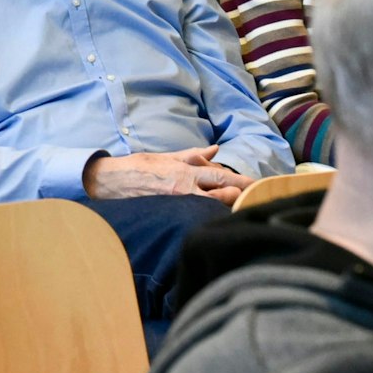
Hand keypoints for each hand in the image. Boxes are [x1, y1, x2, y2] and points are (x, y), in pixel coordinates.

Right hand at [82, 146, 253, 204]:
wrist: (112, 181)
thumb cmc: (139, 168)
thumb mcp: (168, 158)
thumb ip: (193, 155)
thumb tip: (215, 150)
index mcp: (187, 171)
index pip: (222, 177)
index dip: (243, 182)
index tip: (260, 186)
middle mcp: (185, 187)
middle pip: (222, 194)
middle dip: (241, 198)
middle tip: (257, 201)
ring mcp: (178, 202)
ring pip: (211, 208)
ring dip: (226, 209)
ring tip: (240, 211)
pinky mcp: (169, 213)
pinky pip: (194, 216)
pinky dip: (207, 217)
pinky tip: (216, 221)